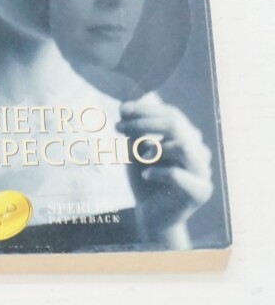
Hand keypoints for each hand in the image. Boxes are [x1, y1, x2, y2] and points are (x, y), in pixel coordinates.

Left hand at [118, 92, 212, 247]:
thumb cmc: (143, 178)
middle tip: (119, 127)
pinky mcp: (200, 192)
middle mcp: (199, 152)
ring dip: (154, 147)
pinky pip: (177, 174)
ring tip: (139, 156)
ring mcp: (203, 172)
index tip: (121, 109)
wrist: (151, 215)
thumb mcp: (134, 150)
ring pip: (183, 146)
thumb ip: (133, 130)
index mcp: (188, 138)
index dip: (146, 109)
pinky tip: (146, 176)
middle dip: (144, 122)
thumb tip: (124, 107)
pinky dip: (157, 172)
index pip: (172, 114)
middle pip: (176, 125)